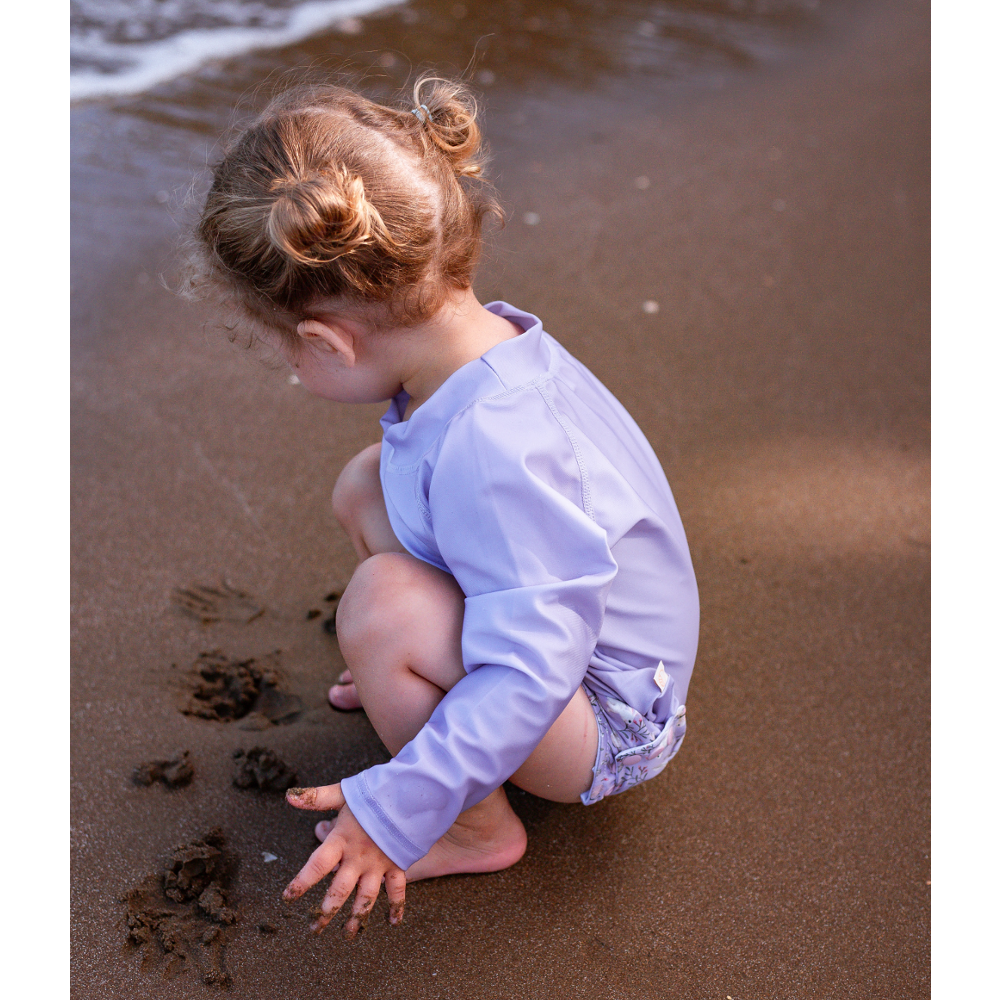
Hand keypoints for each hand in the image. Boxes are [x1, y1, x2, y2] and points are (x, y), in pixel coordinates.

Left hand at [283, 783, 405, 937]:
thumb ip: (316, 797)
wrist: (411, 792)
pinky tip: (393, 923)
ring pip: (366, 897)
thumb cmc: (375, 792)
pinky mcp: (397, 864)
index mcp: (342, 839)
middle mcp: (358, 857)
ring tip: (348, 935)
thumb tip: (289, 797)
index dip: (301, 882)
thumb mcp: (344, 792)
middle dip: (326, 912)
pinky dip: (397, 907)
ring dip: (357, 918)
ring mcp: (379, 864)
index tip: (288, 897)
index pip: (316, 865)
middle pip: (339, 891)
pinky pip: (397, 890)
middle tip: (314, 929)